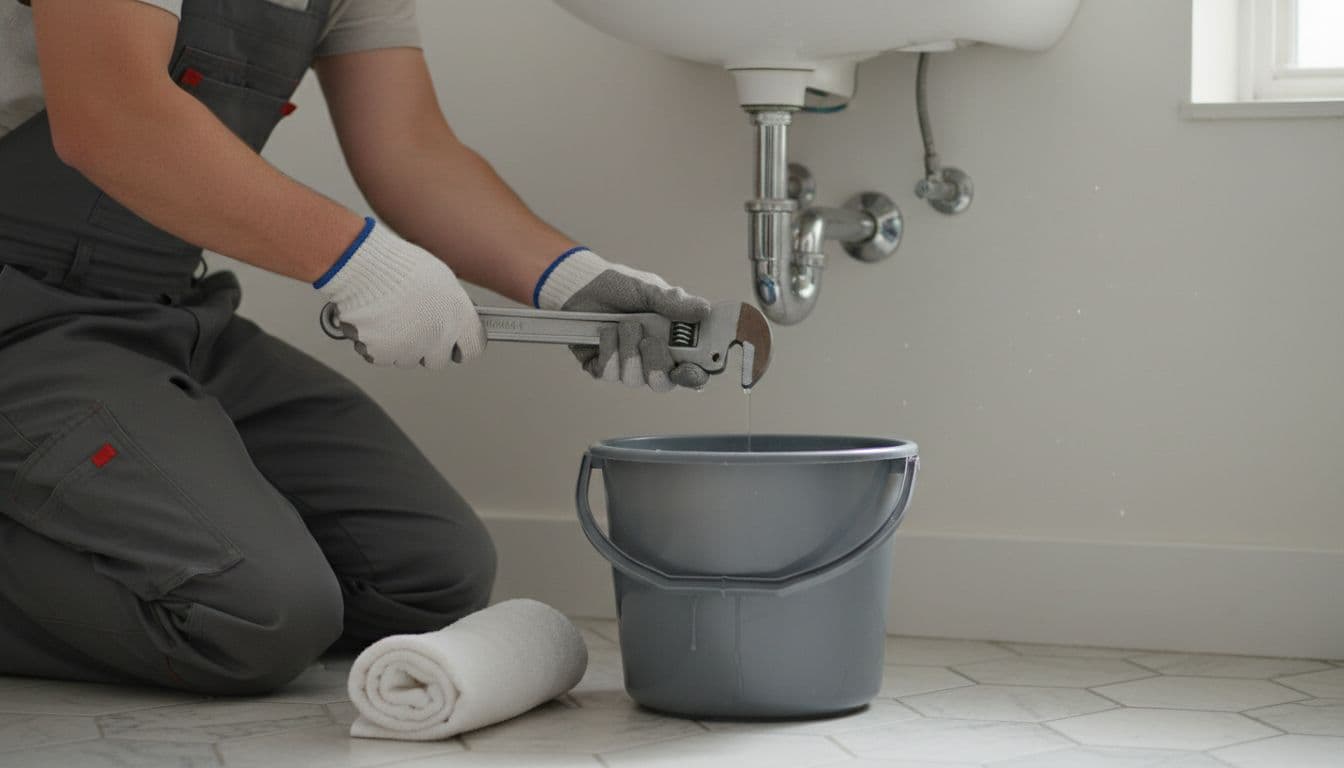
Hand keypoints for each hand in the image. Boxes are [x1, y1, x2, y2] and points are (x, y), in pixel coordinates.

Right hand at [315, 218, 484, 368]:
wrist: (364, 268)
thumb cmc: (399, 266)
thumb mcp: (441, 279)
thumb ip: (451, 306)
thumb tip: (453, 317)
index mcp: (458, 318)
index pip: (472, 349)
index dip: (462, 346)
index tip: (456, 344)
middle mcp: (438, 338)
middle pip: (437, 360)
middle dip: (427, 348)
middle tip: (414, 326)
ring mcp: (410, 350)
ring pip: (407, 359)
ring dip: (400, 345)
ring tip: (389, 316)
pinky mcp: (383, 355)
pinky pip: (382, 357)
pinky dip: (376, 344)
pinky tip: (375, 322)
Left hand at [534, 248, 711, 390]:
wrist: (583, 285)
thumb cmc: (620, 286)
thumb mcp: (650, 290)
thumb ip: (676, 304)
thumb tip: (705, 310)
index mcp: (672, 342)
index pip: (691, 370)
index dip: (693, 376)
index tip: (687, 369)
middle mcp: (651, 358)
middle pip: (663, 384)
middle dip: (656, 365)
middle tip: (649, 341)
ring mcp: (627, 365)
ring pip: (634, 379)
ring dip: (628, 348)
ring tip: (623, 324)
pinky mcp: (603, 368)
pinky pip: (609, 372)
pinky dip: (608, 348)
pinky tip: (606, 331)